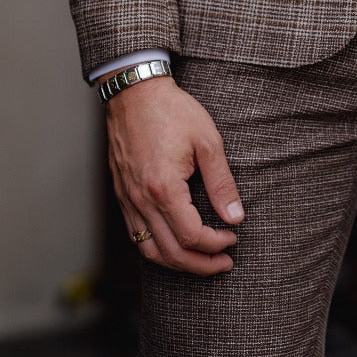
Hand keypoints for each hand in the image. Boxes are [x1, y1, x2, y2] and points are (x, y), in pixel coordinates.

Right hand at [105, 76, 243, 274]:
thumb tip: (235, 217)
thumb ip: (222, 183)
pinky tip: (176, 243)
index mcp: (164, 187)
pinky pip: (136, 235)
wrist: (135, 92)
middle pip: (170, 253)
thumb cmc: (172, 111)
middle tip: (224, 262)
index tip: (233, 237)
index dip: (215, 245)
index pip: (191, 236)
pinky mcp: (122, 195)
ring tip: (202, 261)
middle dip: (201, 264)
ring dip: (178, 263)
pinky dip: (157, 248)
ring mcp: (128, 199)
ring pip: (150, 250)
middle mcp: (141, 199)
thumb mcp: (207, 141)